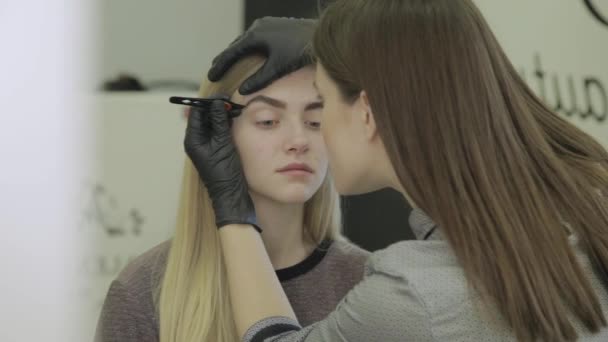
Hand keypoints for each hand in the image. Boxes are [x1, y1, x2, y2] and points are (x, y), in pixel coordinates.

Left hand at [184, 97, 259, 231]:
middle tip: (230, 101)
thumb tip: (217, 104)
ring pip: (212, 123)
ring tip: (235, 109)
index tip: (222, 97)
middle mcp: (197, 141)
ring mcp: (206, 145)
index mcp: (193, 139)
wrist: (231, 193)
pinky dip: (225, 124)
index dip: (208, 103)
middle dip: (216, 108)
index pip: (197, 114)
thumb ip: (220, 122)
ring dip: (222, 115)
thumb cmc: (224, 172)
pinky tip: (235, 119)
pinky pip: (218, 131)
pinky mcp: (215, 149)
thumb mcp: (223, 144)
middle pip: (204, 117)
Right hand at [207, 17, 315, 94]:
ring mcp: (267, 25)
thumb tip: (243, 90)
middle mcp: (258, 27)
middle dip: (225, 58)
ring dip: (236, 53)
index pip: (231, 53)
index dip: (220, 65)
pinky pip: (255, 38)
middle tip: (215, 70)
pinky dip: (248, 48)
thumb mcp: (277, 69)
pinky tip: (250, 55)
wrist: (319, 35)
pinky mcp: (275, 26)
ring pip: (245, 41)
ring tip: (228, 63)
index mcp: (254, 36)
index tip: (211, 75)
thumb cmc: (299, 52)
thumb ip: (259, 80)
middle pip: (236, 45)